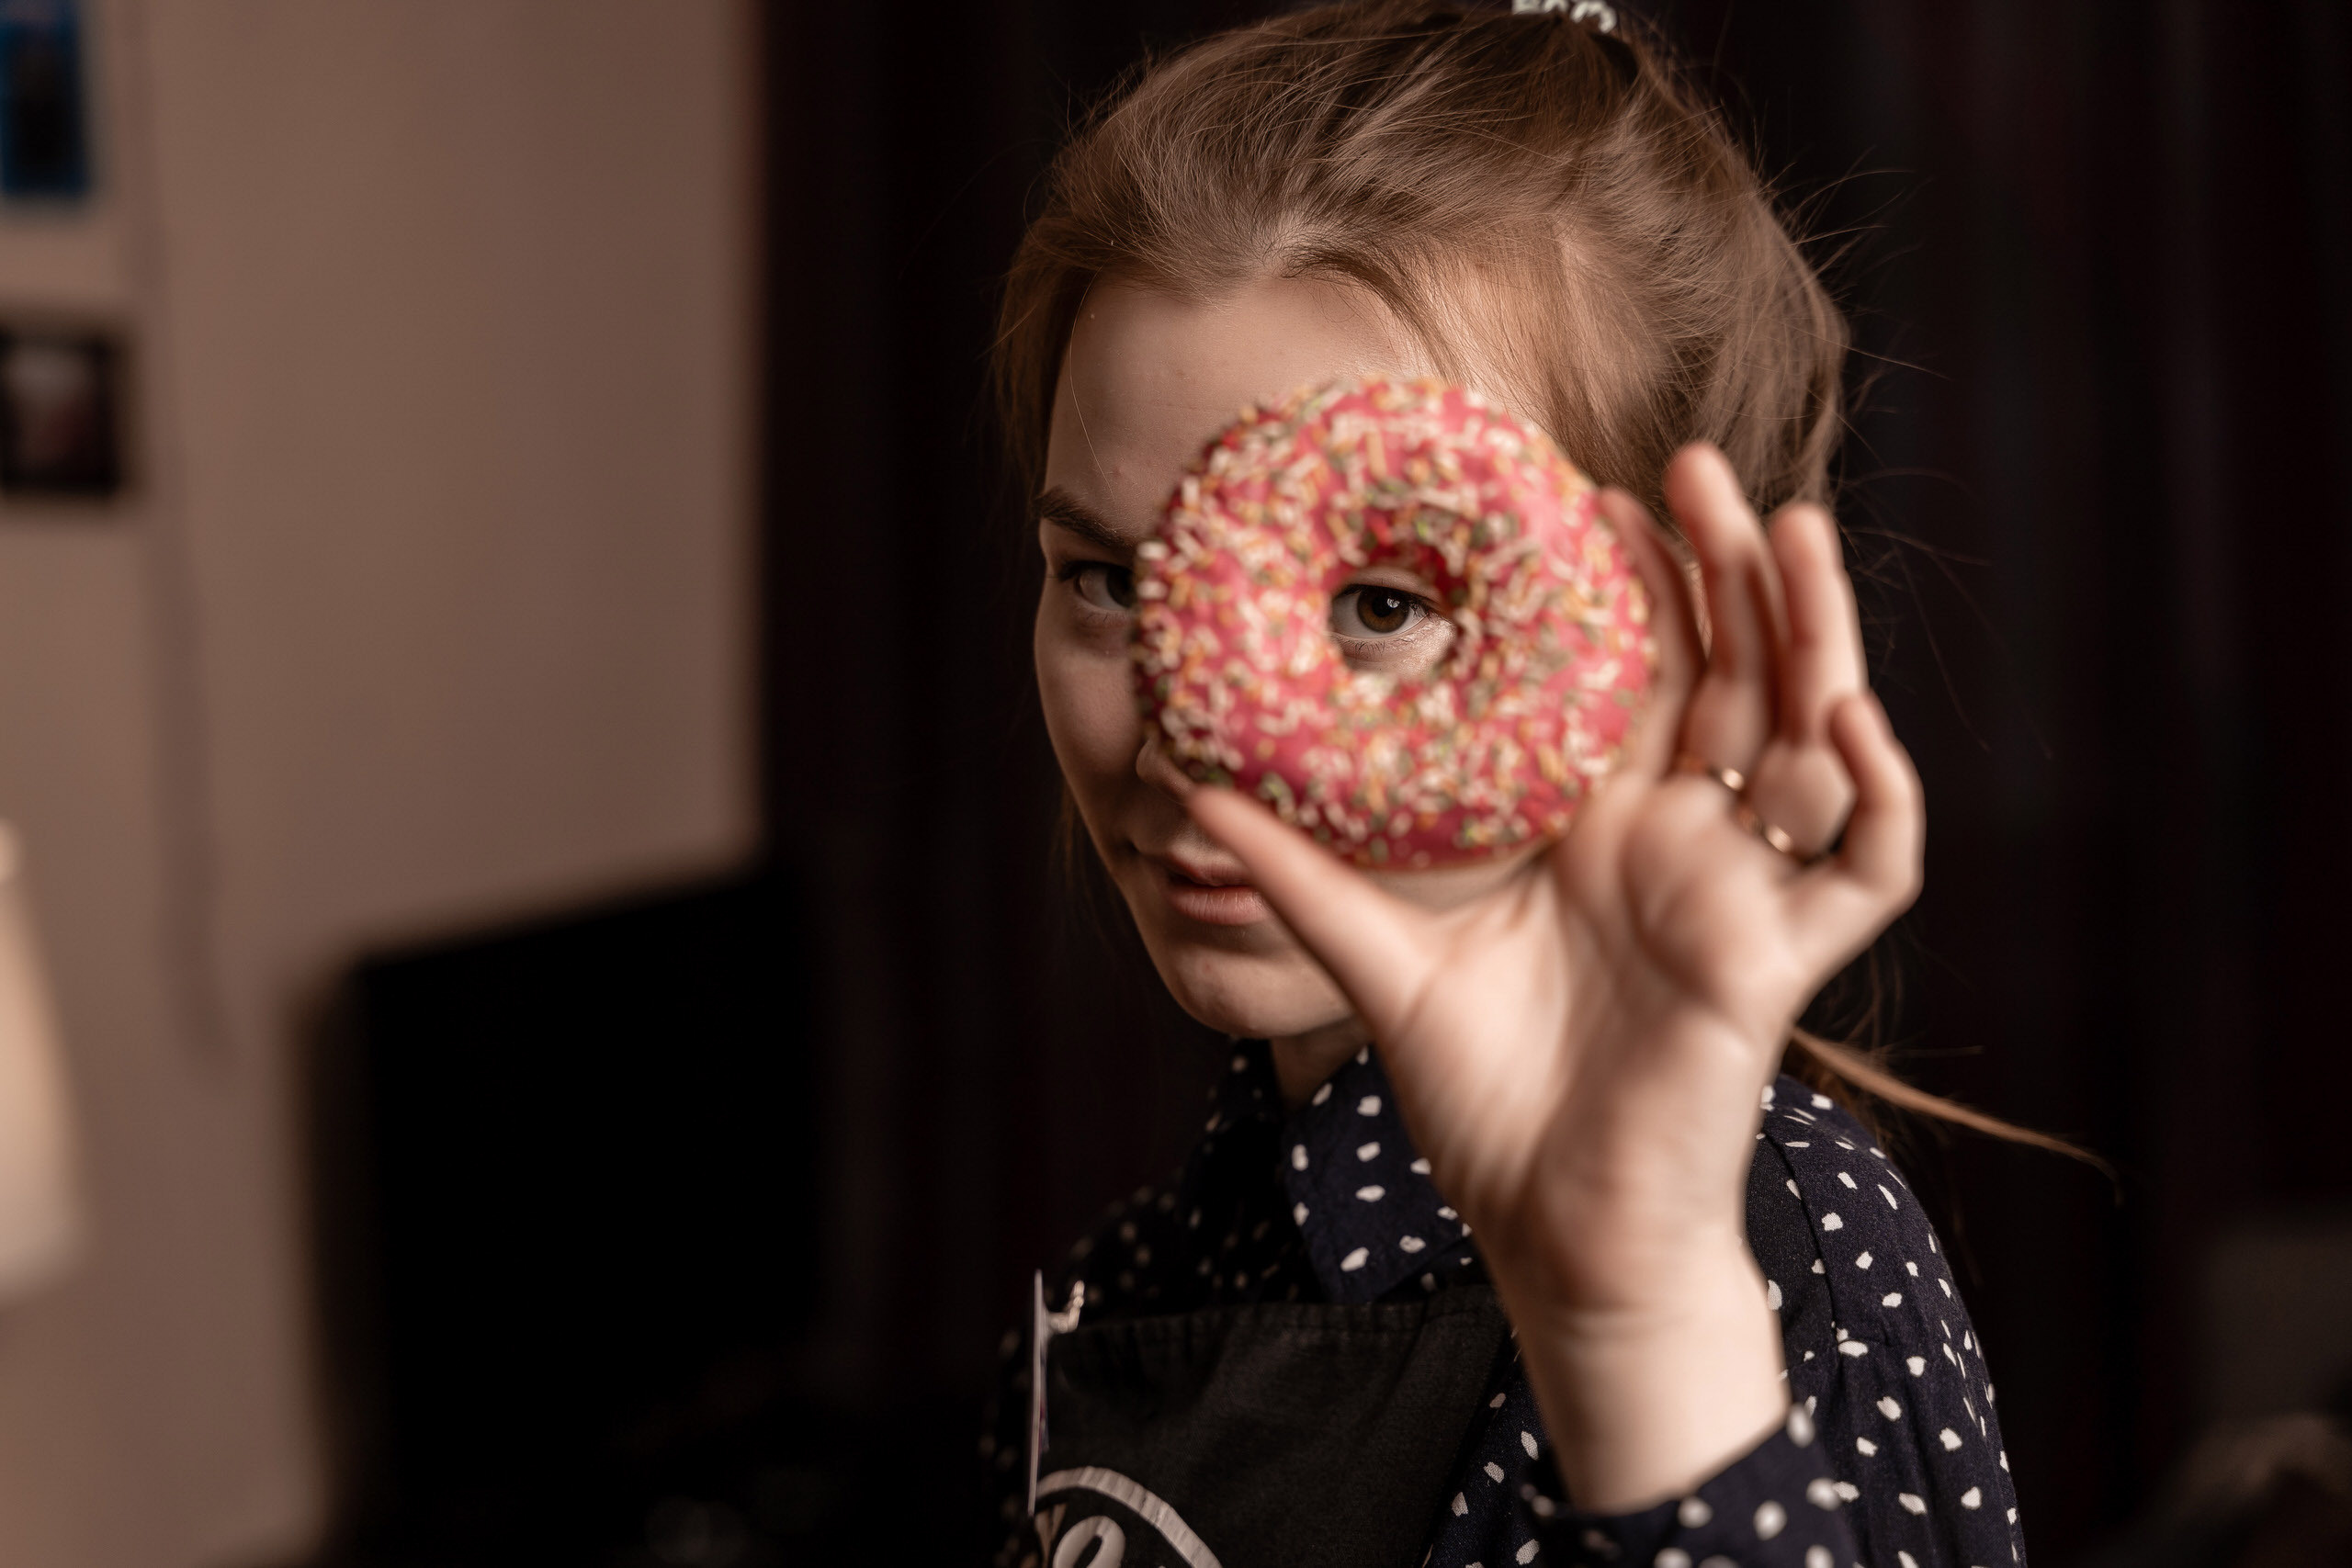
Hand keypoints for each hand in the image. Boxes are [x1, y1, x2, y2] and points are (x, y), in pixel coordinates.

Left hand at [1185, 443, 1924, 1509]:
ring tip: (1790, 532)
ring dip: (1814, 635)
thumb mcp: (1381, 967)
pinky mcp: (1781, 964)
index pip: (1633, 677)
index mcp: (1596, 827)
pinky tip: (1843, 718)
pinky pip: (1868, 867)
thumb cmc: (1483, 1100)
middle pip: (1730, 677)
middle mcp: (1679, 843)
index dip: (1630, 588)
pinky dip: (1876, 793)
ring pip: (1808, 740)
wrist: (1552, 1231)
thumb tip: (1192, 789)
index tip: (1588, 494)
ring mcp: (1740, 896)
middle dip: (1728, 572)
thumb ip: (1304, 875)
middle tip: (1697, 466)